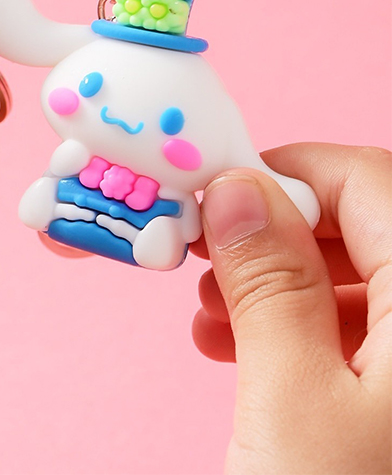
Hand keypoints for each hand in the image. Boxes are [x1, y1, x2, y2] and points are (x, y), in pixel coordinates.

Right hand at [191, 143, 390, 473]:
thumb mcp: (294, 402)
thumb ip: (268, 281)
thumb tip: (235, 192)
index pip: (372, 182)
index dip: (288, 172)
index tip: (216, 187)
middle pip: (366, 229)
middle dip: (274, 233)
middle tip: (203, 253)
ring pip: (360, 279)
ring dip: (278, 283)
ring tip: (210, 313)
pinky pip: (362, 330)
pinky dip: (298, 327)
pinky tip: (239, 347)